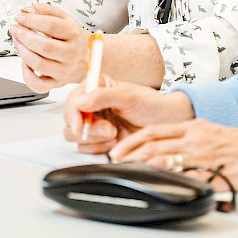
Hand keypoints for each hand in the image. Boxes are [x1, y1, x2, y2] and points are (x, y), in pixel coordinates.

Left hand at [10, 4, 91, 89]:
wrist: (90, 58)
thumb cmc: (74, 38)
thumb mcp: (66, 20)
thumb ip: (48, 11)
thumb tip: (29, 9)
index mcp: (73, 34)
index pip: (51, 25)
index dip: (32, 20)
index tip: (20, 17)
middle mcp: (70, 53)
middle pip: (44, 46)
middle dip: (24, 36)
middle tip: (15, 29)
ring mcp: (64, 70)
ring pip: (39, 64)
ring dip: (23, 52)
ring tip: (17, 42)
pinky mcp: (57, 82)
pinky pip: (39, 85)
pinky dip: (27, 76)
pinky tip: (24, 63)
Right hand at [62, 75, 194, 153]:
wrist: (167, 124)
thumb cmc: (151, 105)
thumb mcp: (129, 96)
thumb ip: (104, 96)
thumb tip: (81, 101)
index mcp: (97, 88)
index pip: (73, 100)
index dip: (73, 114)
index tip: (80, 127)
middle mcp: (92, 105)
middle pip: (70, 120)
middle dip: (88, 130)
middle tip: (110, 131)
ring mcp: (95, 124)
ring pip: (75, 136)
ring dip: (94, 139)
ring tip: (115, 134)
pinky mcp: (99, 141)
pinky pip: (86, 149)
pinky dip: (99, 148)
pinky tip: (115, 143)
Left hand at [110, 120, 237, 190]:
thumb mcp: (213, 132)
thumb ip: (191, 137)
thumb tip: (170, 148)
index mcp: (195, 127)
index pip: (156, 131)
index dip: (134, 139)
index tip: (120, 148)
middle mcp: (195, 139)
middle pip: (154, 144)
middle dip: (131, 152)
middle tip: (116, 160)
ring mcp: (202, 156)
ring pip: (164, 159)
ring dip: (142, 166)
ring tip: (128, 171)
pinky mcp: (211, 174)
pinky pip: (184, 178)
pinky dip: (167, 180)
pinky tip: (155, 184)